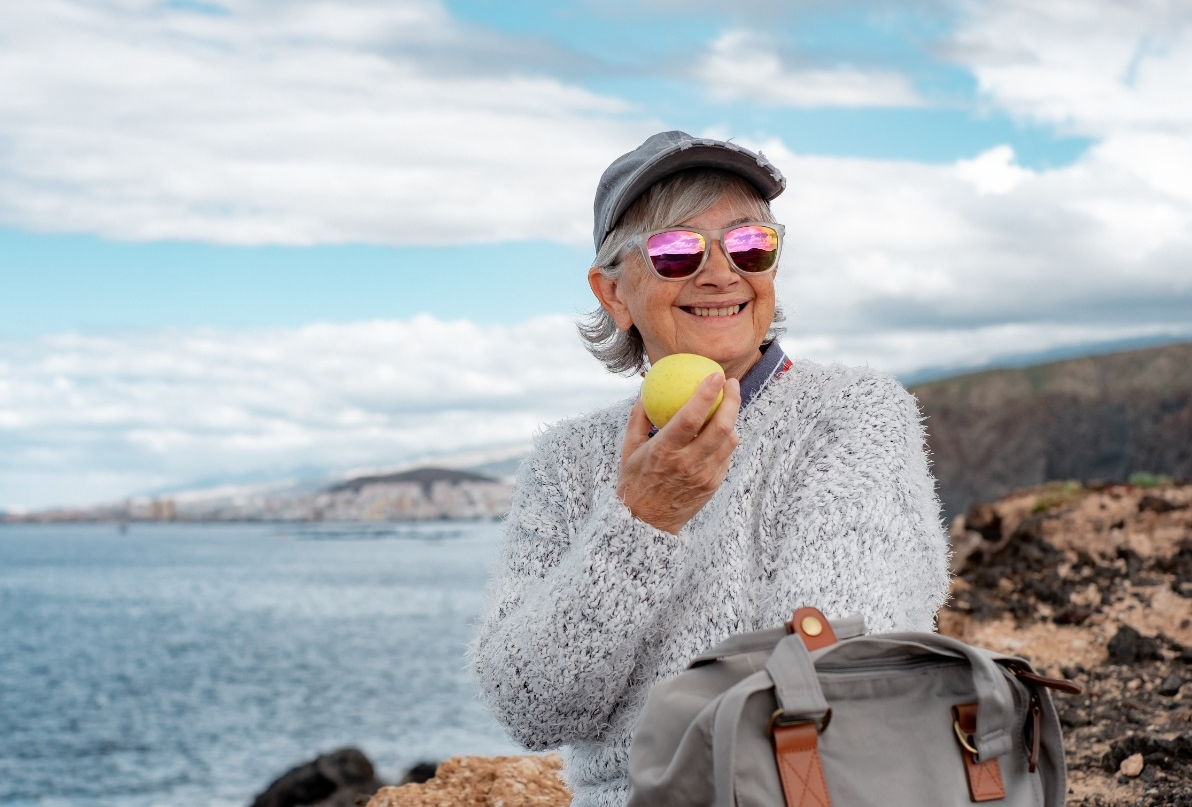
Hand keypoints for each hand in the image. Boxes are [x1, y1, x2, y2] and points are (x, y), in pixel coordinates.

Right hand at [617, 373, 741, 534]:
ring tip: (728, 403)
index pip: (691, 417)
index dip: (707, 393)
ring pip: (730, 440)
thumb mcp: (628, 448)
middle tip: (731, 383)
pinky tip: (721, 428)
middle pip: (720, 426)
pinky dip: (727, 438)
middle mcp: (688, 463)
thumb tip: (646, 388)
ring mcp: (704, 476)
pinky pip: (726, 455)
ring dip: (732, 417)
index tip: (715, 375)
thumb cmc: (634, 481)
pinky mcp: (714, 484)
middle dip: (732, 399)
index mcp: (664, 451)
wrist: (646, 523)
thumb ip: (638, 417)